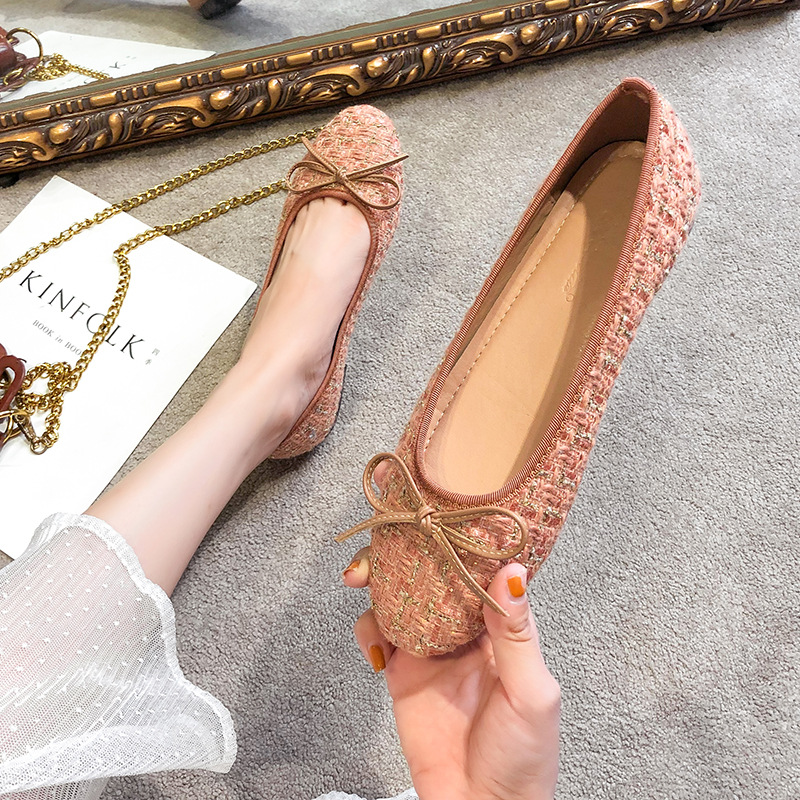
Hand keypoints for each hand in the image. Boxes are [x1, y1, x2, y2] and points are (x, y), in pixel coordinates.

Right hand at [343, 550, 559, 799]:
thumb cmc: (524, 759)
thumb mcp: (531, 694)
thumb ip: (515, 634)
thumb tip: (512, 571)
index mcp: (502, 627)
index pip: (480, 569)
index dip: (460, 540)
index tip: (438, 516)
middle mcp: (465, 628)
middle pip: (433, 574)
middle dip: (406, 552)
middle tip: (383, 543)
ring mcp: (431, 647)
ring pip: (401, 595)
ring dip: (379, 580)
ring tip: (361, 579)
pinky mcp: (402, 671)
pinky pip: (379, 634)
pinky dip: (369, 628)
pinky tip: (374, 642)